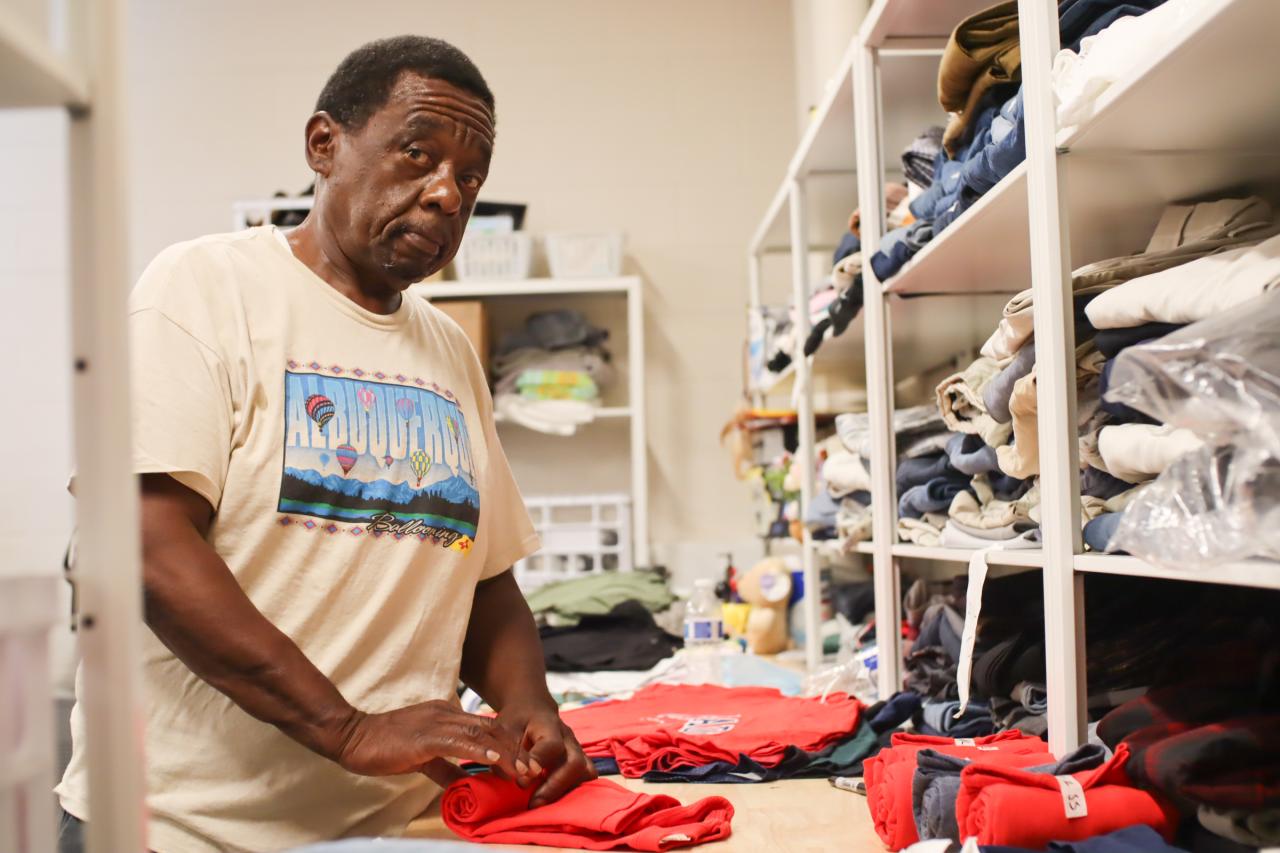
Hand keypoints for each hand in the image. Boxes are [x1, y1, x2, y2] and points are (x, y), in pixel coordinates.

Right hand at [334, 700, 534, 788]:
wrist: (353, 737)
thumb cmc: (385, 746)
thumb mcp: (423, 757)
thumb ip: (446, 769)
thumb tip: (466, 785)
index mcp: (447, 715)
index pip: (487, 729)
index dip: (509, 746)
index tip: (525, 765)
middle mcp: (446, 714)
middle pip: (491, 730)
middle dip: (515, 751)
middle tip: (534, 772)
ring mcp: (436, 722)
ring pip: (480, 735)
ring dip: (505, 754)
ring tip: (523, 772)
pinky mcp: (424, 737)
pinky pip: (457, 743)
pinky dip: (478, 752)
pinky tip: (494, 762)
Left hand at [498, 702, 596, 807]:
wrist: (531, 709)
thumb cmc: (516, 721)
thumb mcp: (504, 730)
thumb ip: (508, 752)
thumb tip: (515, 776)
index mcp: (548, 725)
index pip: (552, 745)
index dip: (539, 765)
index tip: (521, 782)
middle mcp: (568, 737)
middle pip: (575, 762)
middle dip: (555, 787)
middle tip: (534, 803)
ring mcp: (577, 748)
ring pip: (586, 772)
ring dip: (566, 791)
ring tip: (543, 803)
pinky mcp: (581, 759)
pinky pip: (585, 777)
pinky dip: (572, 790)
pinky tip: (553, 798)